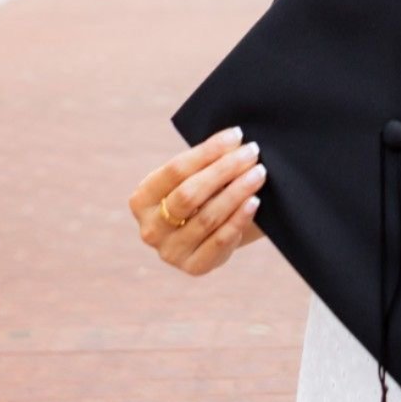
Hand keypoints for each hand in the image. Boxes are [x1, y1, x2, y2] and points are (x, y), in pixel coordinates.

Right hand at [128, 125, 265, 276]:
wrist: (209, 232)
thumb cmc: (201, 194)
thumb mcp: (193, 177)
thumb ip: (206, 161)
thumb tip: (234, 140)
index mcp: (141, 200)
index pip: (176, 169)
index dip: (208, 150)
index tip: (237, 134)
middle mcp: (150, 229)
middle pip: (189, 194)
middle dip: (224, 170)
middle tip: (251, 153)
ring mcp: (170, 252)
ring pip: (207, 217)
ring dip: (237, 192)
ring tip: (259, 173)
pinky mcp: (194, 267)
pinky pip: (220, 241)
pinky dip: (239, 219)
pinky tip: (254, 201)